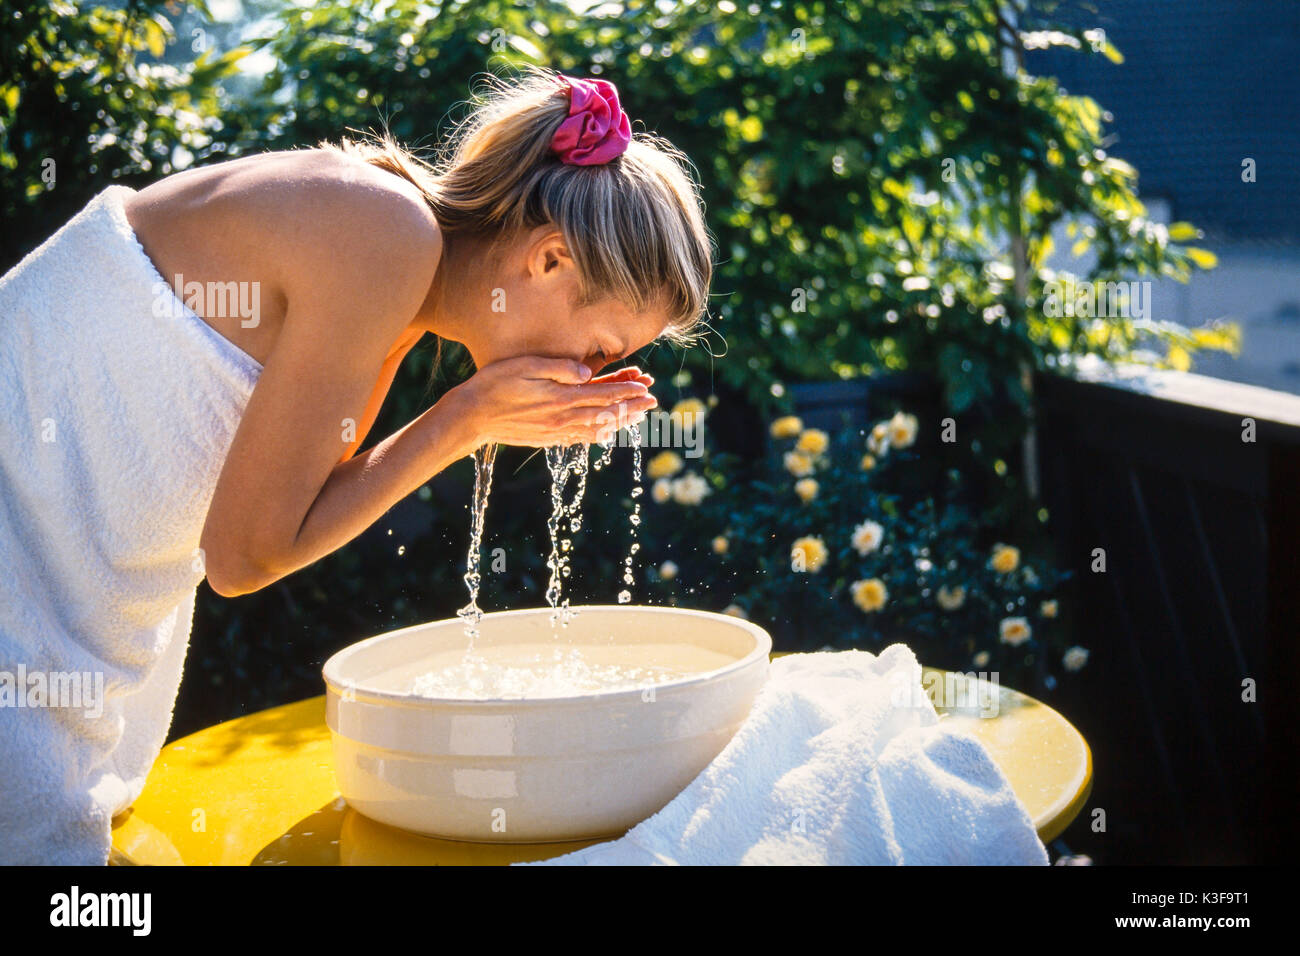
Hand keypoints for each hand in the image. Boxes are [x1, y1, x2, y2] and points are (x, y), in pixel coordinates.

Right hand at [447, 356, 657, 448]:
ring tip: (637, 417)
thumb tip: (589, 371)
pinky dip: (598, 434)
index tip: (647, 389)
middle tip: (652, 404)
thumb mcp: (525, 365)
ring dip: (619, 422)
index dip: (627, 391)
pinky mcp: (547, 439)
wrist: (470, 417)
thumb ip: (558, 368)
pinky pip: (580, 438)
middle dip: (631, 408)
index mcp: (560, 397)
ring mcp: (555, 431)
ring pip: (596, 427)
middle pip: (605, 413)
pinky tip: (606, 431)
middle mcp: (562, 418)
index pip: (603, 394)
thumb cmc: (494, 384)